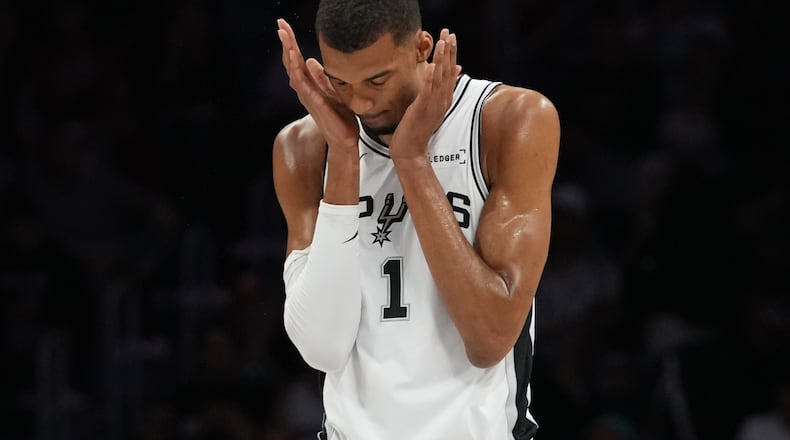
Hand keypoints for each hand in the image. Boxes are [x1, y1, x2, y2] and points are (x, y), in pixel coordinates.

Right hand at [277, 18, 358, 150]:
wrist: (344, 141)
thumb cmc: (339, 119)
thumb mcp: (332, 92)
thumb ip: (321, 78)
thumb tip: (311, 61)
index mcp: (309, 86)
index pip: (297, 61)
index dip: (291, 43)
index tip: (284, 26)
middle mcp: (305, 91)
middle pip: (292, 63)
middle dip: (287, 43)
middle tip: (280, 24)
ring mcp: (309, 98)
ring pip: (295, 72)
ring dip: (289, 54)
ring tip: (285, 37)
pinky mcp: (316, 105)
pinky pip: (305, 86)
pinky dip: (299, 72)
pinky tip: (296, 60)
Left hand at [390, 28, 461, 160]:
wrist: (410, 150)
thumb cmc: (416, 128)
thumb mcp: (429, 107)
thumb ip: (438, 90)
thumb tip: (447, 74)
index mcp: (444, 99)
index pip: (450, 72)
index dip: (451, 54)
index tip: (451, 37)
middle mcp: (442, 100)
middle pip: (448, 71)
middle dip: (449, 50)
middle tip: (449, 32)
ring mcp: (433, 105)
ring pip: (440, 77)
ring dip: (442, 58)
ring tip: (443, 41)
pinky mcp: (423, 109)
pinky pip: (428, 90)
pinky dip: (430, 77)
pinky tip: (430, 65)